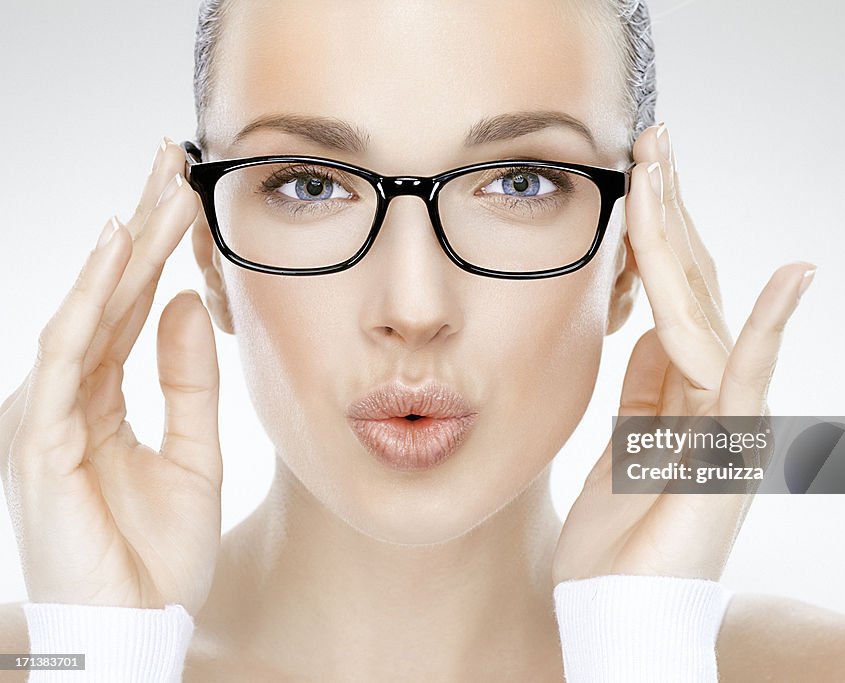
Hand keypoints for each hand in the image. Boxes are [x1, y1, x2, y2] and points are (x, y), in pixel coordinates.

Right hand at [0, 139, 221, 613]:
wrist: (141, 627)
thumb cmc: (159, 552)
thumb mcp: (193, 450)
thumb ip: (187, 379)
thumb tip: (191, 301)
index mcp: (101, 400)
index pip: (131, 308)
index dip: (156, 251)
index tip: (185, 194)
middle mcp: (68, 397)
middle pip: (110, 295)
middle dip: (140, 226)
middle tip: (169, 159)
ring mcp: (48, 415)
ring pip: (89, 311)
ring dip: (124, 248)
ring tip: (155, 186)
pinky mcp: (40, 439)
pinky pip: (69, 355)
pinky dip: (92, 300)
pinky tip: (116, 252)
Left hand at [553, 123, 815, 583]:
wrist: (618, 614)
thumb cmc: (614, 543)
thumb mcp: (620, 448)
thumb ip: (643, 392)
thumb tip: (645, 331)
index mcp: (682, 396)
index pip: (670, 298)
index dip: (653, 236)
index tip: (634, 176)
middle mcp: (712, 398)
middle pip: (691, 287)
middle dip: (666, 211)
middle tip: (650, 141)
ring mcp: (726, 419)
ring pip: (706, 309)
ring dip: (681, 234)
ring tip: (664, 165)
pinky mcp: (731, 448)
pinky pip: (750, 376)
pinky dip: (772, 324)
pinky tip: (793, 274)